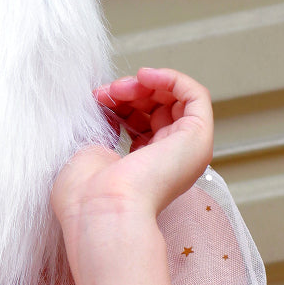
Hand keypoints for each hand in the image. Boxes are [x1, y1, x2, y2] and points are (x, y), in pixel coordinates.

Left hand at [52, 67, 212, 284]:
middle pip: (160, 108)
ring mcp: (186, 150)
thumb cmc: (86, 191)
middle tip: (109, 92)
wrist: (100, 208)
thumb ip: (105, 126)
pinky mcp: (198, 138)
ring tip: (121, 88)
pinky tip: (146, 76)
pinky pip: (196, 95)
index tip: (98, 99)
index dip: (121, 102)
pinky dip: (172, 78)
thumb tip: (106, 101)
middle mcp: (169, 160)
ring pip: (177, 98)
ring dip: (147, 83)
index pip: (142, 121)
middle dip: (132, 90)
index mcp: (144, 167)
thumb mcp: (91, 149)